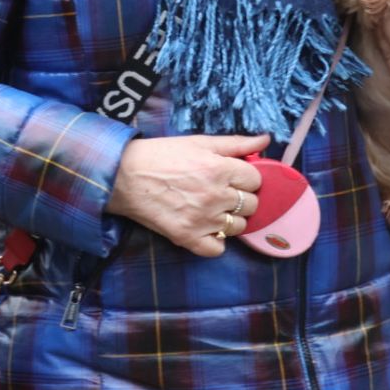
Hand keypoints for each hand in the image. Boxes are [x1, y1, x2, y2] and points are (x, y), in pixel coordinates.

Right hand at [107, 134, 265, 257]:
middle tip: (222, 192)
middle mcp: (216, 196)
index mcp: (221, 169)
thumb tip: (265, 141)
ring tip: (211, 208)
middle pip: (251, 205)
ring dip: (229, 219)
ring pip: (237, 227)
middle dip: (241, 197)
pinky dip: (215, 241)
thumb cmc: (161, 155)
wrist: (124, 176)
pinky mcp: (188, 238)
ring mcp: (203, 219)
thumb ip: (236, 143)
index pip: (256, 180)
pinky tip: (204, 227)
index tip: (234, 176)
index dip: (246, 177)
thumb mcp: (199, 142)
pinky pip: (218, 249)